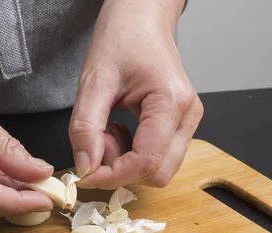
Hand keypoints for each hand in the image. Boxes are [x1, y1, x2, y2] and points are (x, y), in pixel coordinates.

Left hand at [68, 0, 202, 188]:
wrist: (141, 18)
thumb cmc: (122, 38)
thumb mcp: (94, 81)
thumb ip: (86, 127)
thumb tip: (86, 167)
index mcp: (171, 102)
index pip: (146, 162)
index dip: (112, 176)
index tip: (84, 174)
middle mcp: (187, 116)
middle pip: (158, 173)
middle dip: (121, 170)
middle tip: (97, 143)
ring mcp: (187, 122)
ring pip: (159, 169)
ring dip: (126, 162)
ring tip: (107, 131)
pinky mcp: (179, 124)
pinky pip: (158, 156)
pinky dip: (132, 154)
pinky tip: (118, 130)